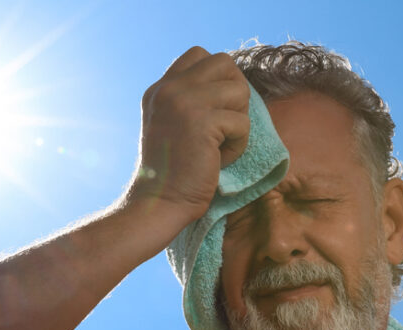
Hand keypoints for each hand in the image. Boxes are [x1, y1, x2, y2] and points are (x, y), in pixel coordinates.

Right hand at [126, 46, 250, 224]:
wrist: (160, 201)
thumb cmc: (174, 171)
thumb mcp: (173, 123)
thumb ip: (191, 99)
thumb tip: (233, 84)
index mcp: (161, 88)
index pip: (200, 54)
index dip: (219, 78)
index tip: (215, 109)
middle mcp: (170, 88)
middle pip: (225, 63)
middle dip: (236, 93)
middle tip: (225, 124)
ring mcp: (184, 101)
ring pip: (239, 91)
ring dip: (239, 122)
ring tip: (219, 145)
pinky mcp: (202, 121)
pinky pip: (242, 123)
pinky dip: (238, 146)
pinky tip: (217, 160)